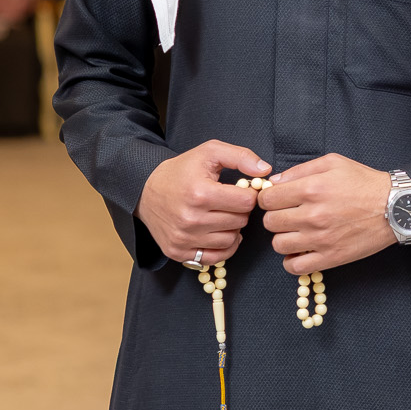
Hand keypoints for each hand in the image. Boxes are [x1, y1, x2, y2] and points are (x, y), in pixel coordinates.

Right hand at [137, 140, 271, 264]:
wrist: (145, 191)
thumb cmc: (181, 171)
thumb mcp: (210, 152)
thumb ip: (241, 157)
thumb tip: (265, 171)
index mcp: (200, 193)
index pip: (246, 202)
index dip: (249, 194)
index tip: (241, 190)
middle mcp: (191, 219)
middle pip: (240, 222)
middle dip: (240, 211)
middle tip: (231, 202)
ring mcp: (183, 238)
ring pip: (230, 240)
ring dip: (233, 229)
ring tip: (223, 215)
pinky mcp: (178, 252)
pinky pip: (215, 257)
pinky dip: (223, 247)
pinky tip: (219, 232)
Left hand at [257, 152, 396, 274]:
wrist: (395, 207)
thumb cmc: (365, 182)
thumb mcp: (334, 163)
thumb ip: (301, 169)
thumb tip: (274, 182)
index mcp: (312, 188)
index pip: (267, 199)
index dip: (268, 199)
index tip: (277, 200)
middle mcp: (313, 214)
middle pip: (270, 223)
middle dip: (275, 217)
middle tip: (288, 215)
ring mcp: (321, 239)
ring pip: (279, 245)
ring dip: (284, 238)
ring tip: (297, 232)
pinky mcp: (330, 257)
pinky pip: (295, 267)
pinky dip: (292, 261)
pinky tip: (301, 251)